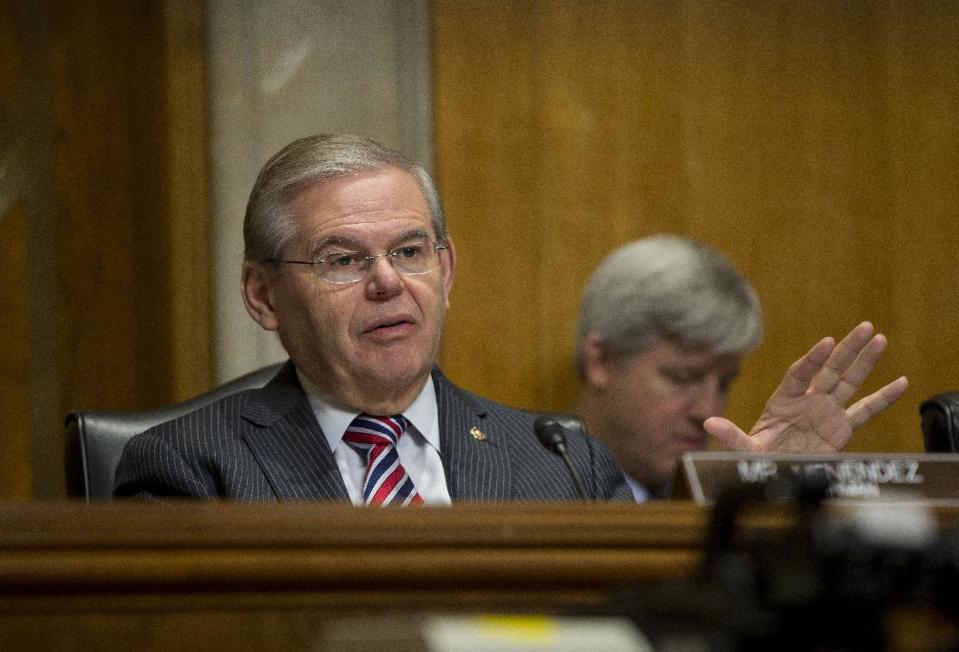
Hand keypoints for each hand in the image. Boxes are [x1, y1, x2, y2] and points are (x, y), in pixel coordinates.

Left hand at [704, 321, 907, 452]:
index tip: (826, 343)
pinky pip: (865, 410)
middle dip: (847, 349)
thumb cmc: (759, 458)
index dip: (813, 359)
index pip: (800, 374)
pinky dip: (882, 398)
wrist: (775, 473)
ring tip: (880, 339)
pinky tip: (900, 382)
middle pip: (830, 369)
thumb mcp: (744, 448)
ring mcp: (826, 411)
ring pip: (849, 382)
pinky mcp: (841, 427)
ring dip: (865, 362)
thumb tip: (709, 422)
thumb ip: (731, 435)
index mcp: (783, 400)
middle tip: (865, 327)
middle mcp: (808, 400)